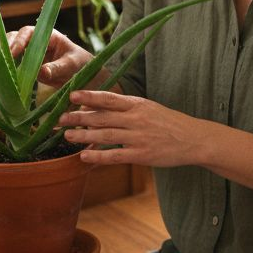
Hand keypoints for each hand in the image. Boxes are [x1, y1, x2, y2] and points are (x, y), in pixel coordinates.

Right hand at [7, 26, 93, 87]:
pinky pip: (13, 64)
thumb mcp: (72, 64)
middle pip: (14, 39)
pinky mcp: (26, 65)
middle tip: (0, 61)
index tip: (13, 52)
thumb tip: (41, 72)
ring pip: (10, 51)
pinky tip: (0, 76)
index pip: (28, 33)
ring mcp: (28, 53)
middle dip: (5, 48)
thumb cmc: (79, 63)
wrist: (81, 74)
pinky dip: (6, 68)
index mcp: (47, 35)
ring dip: (3, 58)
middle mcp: (35, 42)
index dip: (19, 41)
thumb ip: (57, 68)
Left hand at [60, 90, 206, 167]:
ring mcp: (139, 137)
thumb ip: (126, 109)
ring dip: (84, 136)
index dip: (89, 96)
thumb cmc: (169, 123)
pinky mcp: (141, 154)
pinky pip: (115, 155)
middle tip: (59, 119)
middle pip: (102, 117)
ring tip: (67, 136)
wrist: (193, 139)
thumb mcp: (149, 109)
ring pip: (105, 135)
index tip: (71, 95)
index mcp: (137, 105)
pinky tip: (84, 157)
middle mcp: (136, 119)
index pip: (108, 98)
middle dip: (78, 117)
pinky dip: (98, 156)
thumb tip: (100, 108)